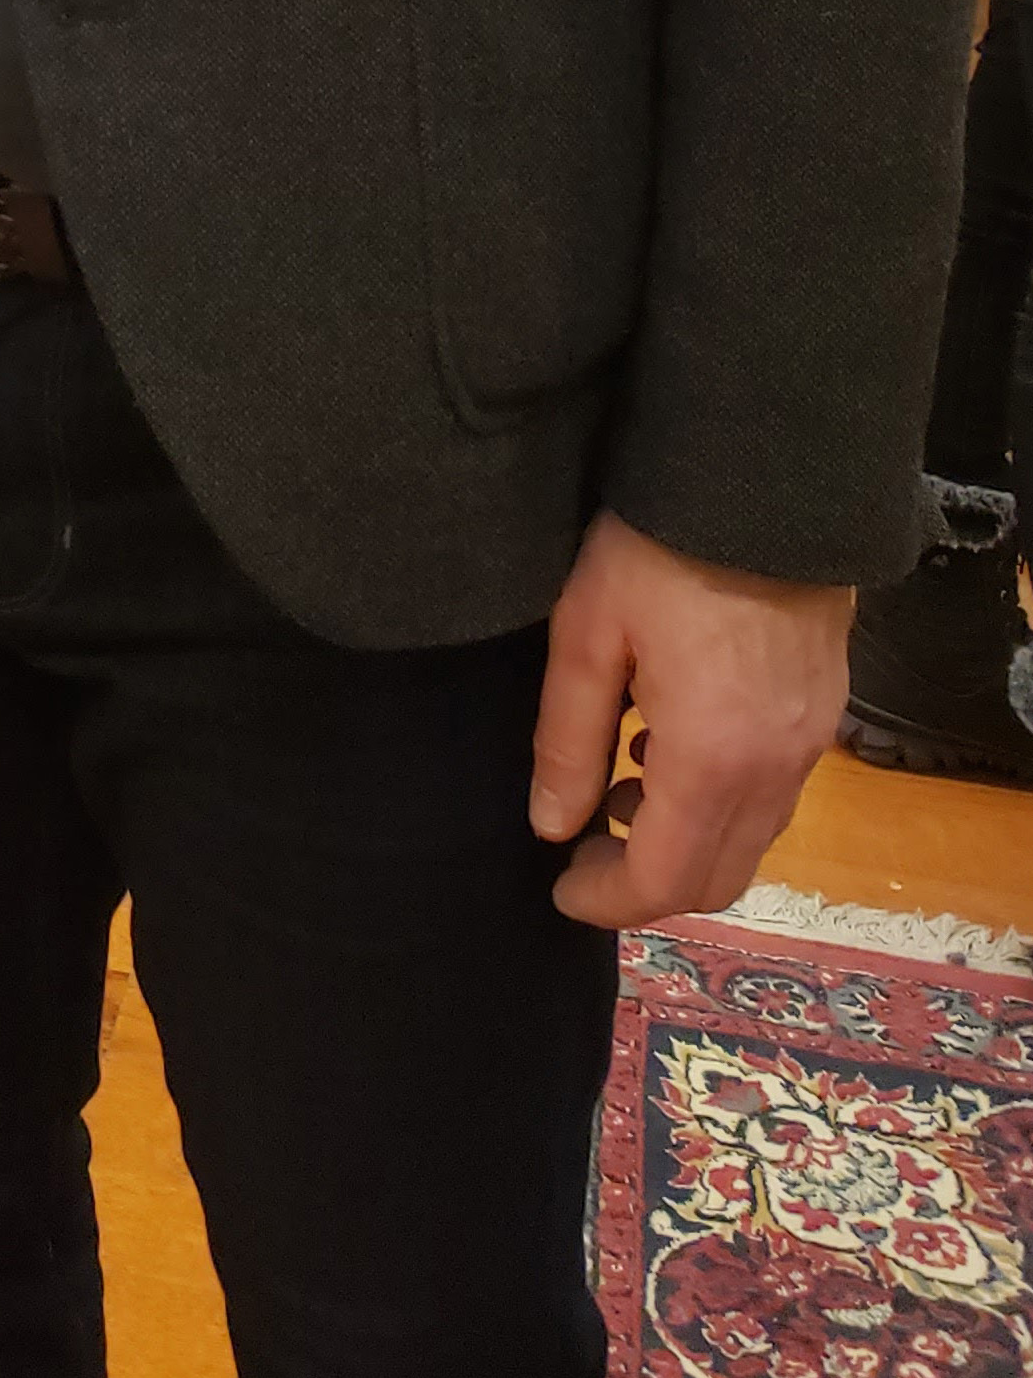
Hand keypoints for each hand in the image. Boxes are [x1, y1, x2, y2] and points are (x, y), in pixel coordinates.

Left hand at [530, 507, 849, 928]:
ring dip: (685, 842)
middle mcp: (774, 770)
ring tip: (620, 786)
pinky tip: (672, 744)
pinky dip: (721, 802)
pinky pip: (775, 794)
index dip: (605, 899)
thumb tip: (551, 826)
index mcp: (712, 761)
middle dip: (647, 883)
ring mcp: (810, 743)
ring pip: (752, 841)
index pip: (662, 880)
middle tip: (585, 847)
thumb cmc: (659, 548)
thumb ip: (568, 738)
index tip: (560, 889)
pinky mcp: (826, 710)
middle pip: (717, 877)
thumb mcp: (588, 632)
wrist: (766, 478)